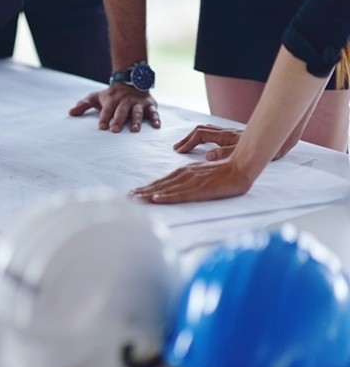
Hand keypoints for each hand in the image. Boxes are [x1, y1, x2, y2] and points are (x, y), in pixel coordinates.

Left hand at [68, 85, 161, 131]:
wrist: (131, 81)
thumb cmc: (111, 95)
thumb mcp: (96, 97)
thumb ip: (83, 105)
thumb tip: (70, 113)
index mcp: (112, 99)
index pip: (107, 109)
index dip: (104, 118)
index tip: (101, 127)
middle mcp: (125, 100)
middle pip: (122, 110)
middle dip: (118, 120)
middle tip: (115, 130)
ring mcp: (138, 103)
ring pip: (137, 112)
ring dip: (136, 120)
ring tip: (134, 130)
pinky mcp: (150, 105)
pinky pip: (153, 112)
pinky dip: (155, 118)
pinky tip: (155, 126)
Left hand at [129, 159, 252, 203]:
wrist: (240, 167)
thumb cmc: (223, 170)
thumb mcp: (201, 172)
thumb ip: (188, 178)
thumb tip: (177, 186)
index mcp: (183, 172)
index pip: (161, 182)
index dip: (146, 188)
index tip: (133, 193)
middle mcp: (183, 175)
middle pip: (159, 185)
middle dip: (142, 192)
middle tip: (126, 197)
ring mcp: (190, 182)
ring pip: (165, 190)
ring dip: (148, 195)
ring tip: (134, 199)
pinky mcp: (199, 189)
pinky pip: (180, 194)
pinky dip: (167, 196)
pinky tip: (156, 199)